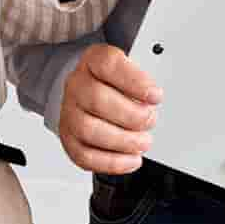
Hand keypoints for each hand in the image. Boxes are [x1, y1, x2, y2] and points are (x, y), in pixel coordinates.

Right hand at [59, 44, 162, 174]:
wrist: (87, 91)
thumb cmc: (113, 82)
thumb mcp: (128, 69)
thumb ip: (141, 80)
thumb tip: (155, 98)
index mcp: (93, 61)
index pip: (108, 64)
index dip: (134, 81)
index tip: (155, 95)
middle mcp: (77, 85)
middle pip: (97, 99)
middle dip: (131, 115)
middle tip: (150, 120)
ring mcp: (70, 112)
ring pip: (89, 130)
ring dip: (123, 141)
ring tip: (143, 141)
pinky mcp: (69, 139)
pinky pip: (84, 155)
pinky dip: (112, 162)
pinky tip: (130, 159)